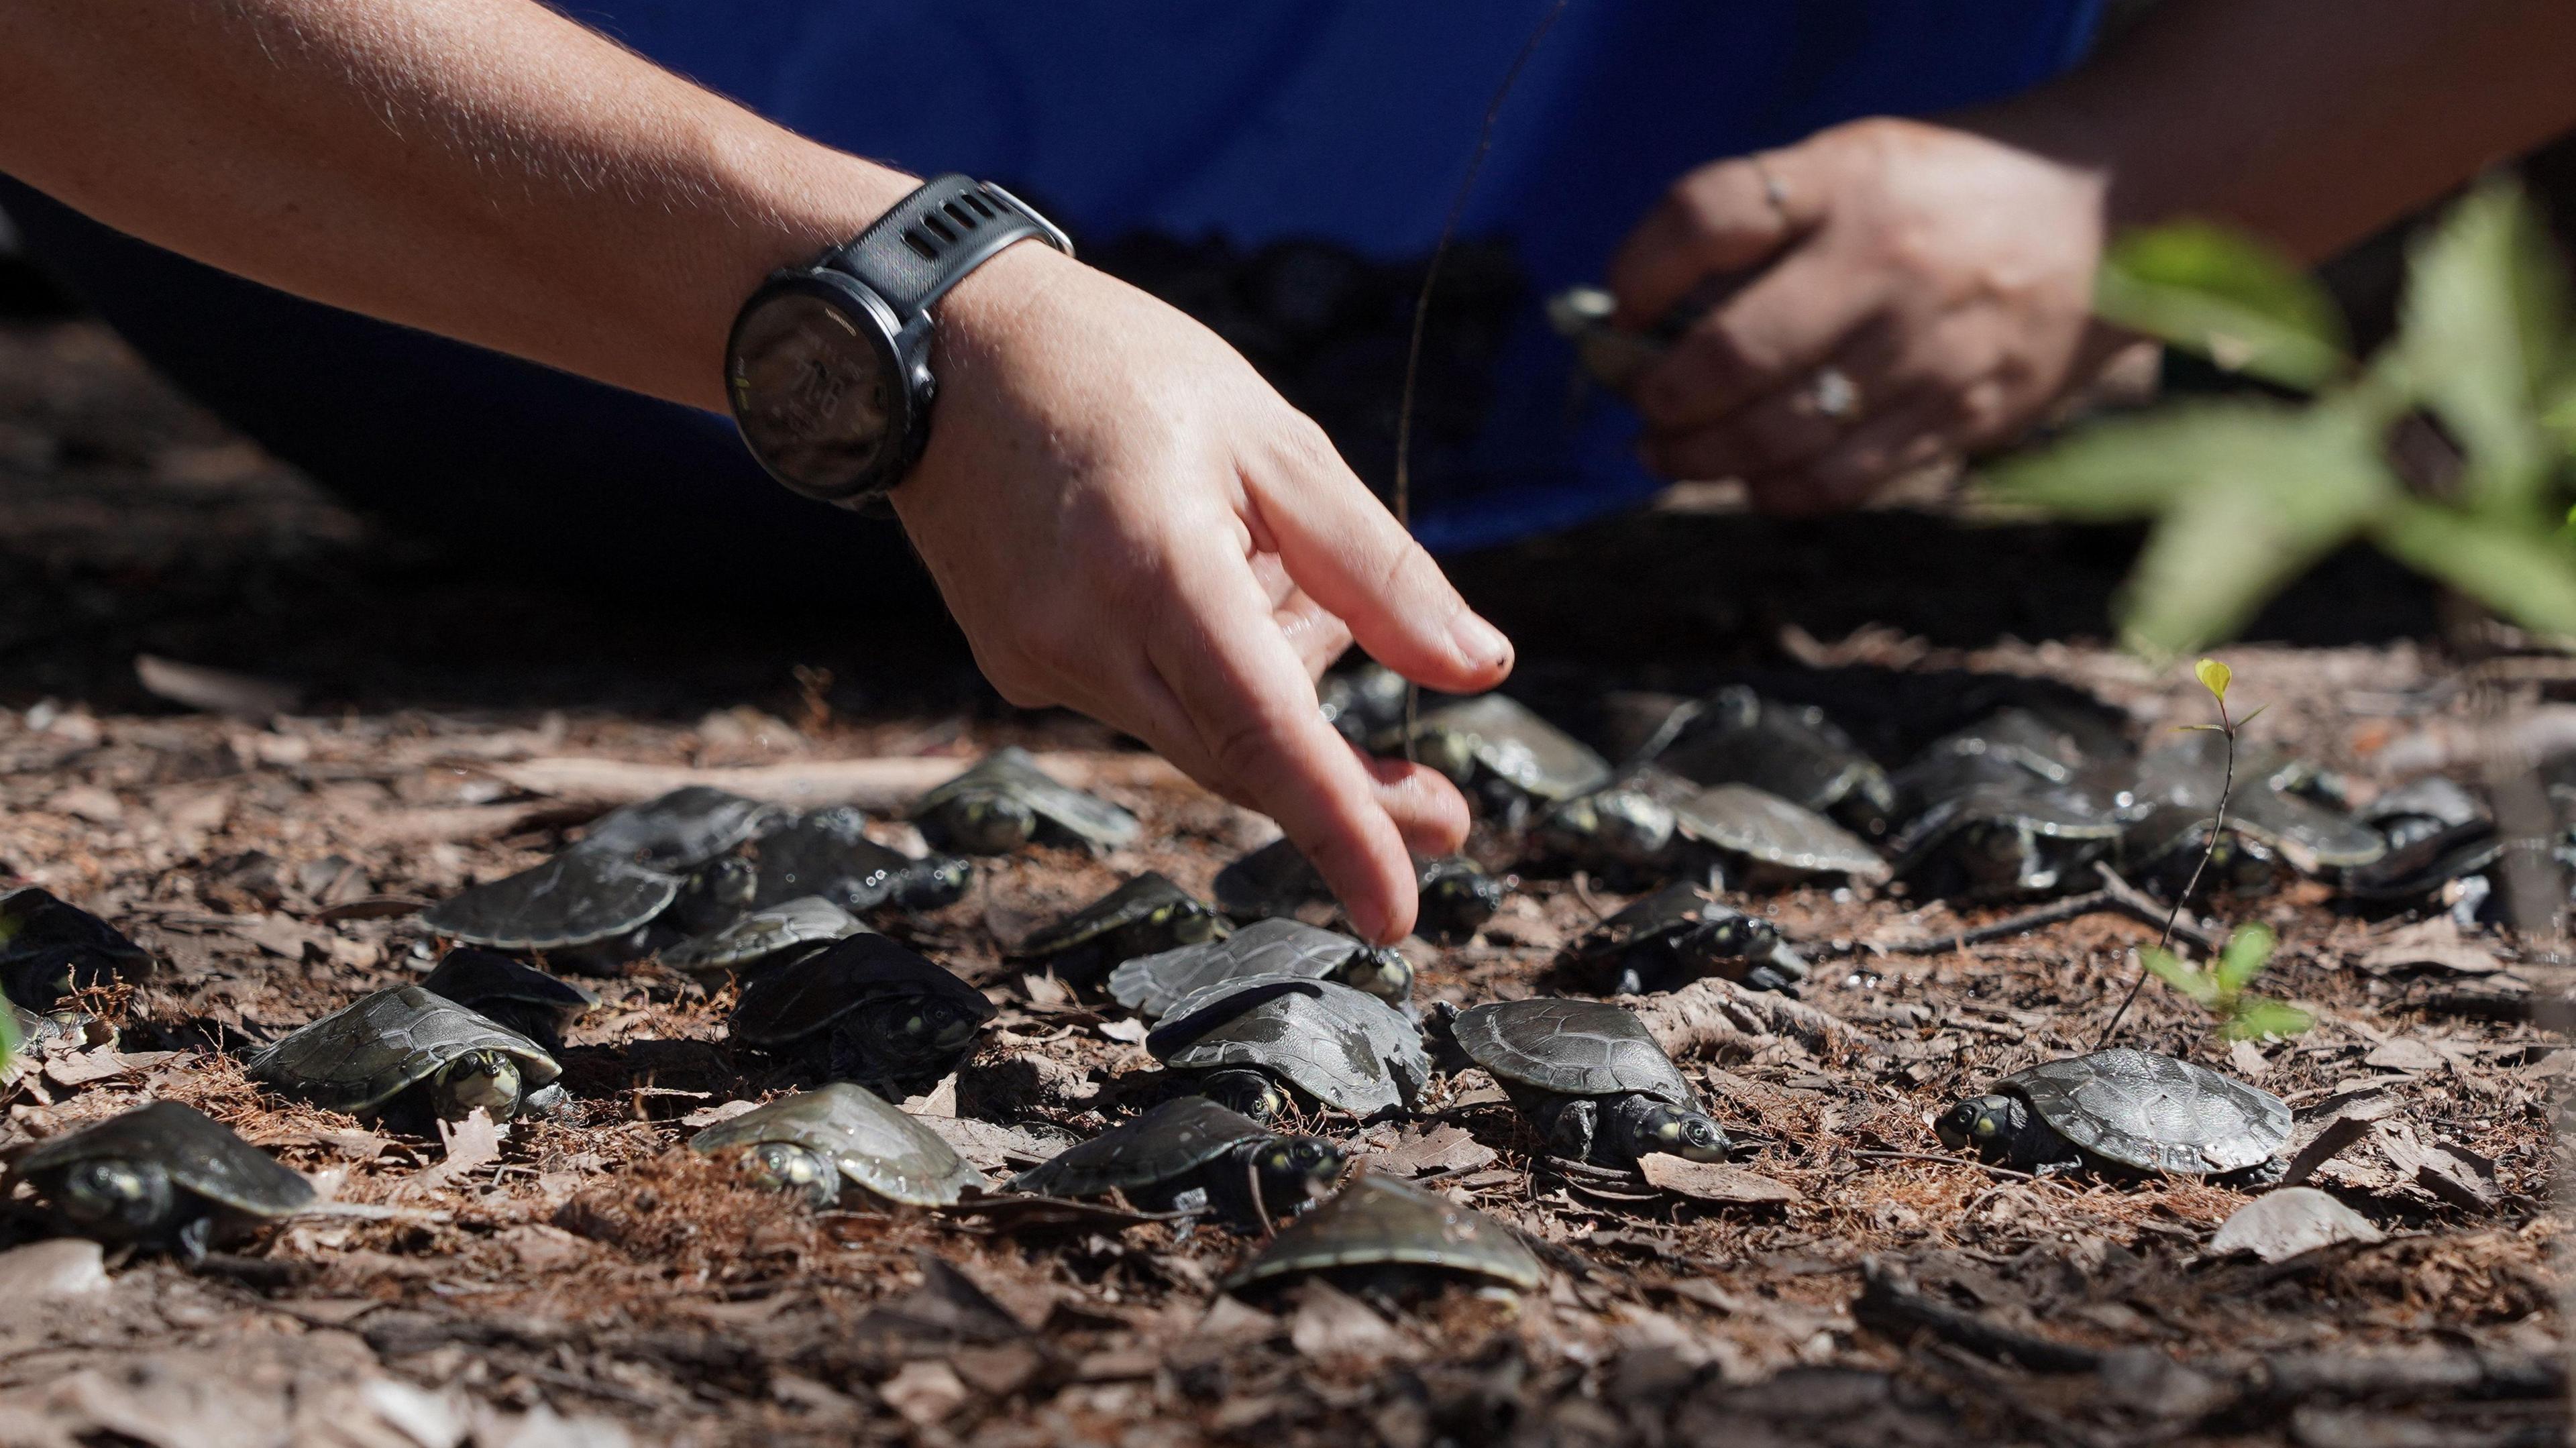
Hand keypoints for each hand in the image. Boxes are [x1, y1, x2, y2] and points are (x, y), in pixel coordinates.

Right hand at [894, 243, 1513, 942]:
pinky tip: (1191, 572)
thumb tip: (1480, 669)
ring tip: (1271, 568)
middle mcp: (1085, 634)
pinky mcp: (1015, 666)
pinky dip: (1198, 670)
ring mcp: (1036, 661)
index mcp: (1158, 566)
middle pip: (1239, 759)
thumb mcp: (1277, 439)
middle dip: (1343, 793)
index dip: (1338, 828)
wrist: (943, 346)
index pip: (1265, 732)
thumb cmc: (1122, 368)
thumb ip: (1379, 569)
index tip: (1397, 911)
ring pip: (1193, 735)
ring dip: (1267, 692)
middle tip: (1442, 809)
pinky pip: (1141, 704)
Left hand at [1608, 116, 2120, 512]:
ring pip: (1778, 437)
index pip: (1706, 217)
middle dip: (1659, 396)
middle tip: (1639, 405)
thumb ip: (1764, 225)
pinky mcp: (1962, 416)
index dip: (1639, 270)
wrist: (2116, 209)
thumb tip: (1646, 316)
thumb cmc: (1950, 192)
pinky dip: (1774, 489)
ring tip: (1666, 454)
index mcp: (1851, 181)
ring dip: (1698, 458)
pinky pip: (1839, 480)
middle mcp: (1888, 265)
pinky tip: (1750, 477)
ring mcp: (1929, 350)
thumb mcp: (1859, 165)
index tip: (1620, 306)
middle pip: (1732, 356)